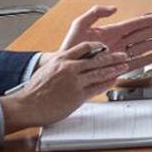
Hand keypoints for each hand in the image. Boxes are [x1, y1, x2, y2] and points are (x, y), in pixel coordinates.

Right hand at [0, 41, 144, 131]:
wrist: (27, 105)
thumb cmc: (34, 91)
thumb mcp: (47, 70)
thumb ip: (60, 66)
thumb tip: (70, 65)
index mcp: (61, 60)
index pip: (84, 47)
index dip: (97, 46)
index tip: (104, 46)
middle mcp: (70, 68)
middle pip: (96, 59)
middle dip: (112, 57)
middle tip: (122, 55)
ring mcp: (75, 82)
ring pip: (100, 72)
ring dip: (114, 69)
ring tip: (123, 66)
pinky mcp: (78, 95)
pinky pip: (97, 87)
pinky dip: (107, 83)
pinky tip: (114, 80)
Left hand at [36, 6, 151, 68]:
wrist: (66, 67)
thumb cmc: (71, 47)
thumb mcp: (80, 25)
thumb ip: (95, 14)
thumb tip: (113, 9)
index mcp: (112, 31)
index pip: (134, 24)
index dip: (148, 20)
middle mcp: (118, 43)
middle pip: (143, 35)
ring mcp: (119, 55)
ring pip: (142, 47)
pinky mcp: (118, 67)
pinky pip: (135, 63)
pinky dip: (147, 59)